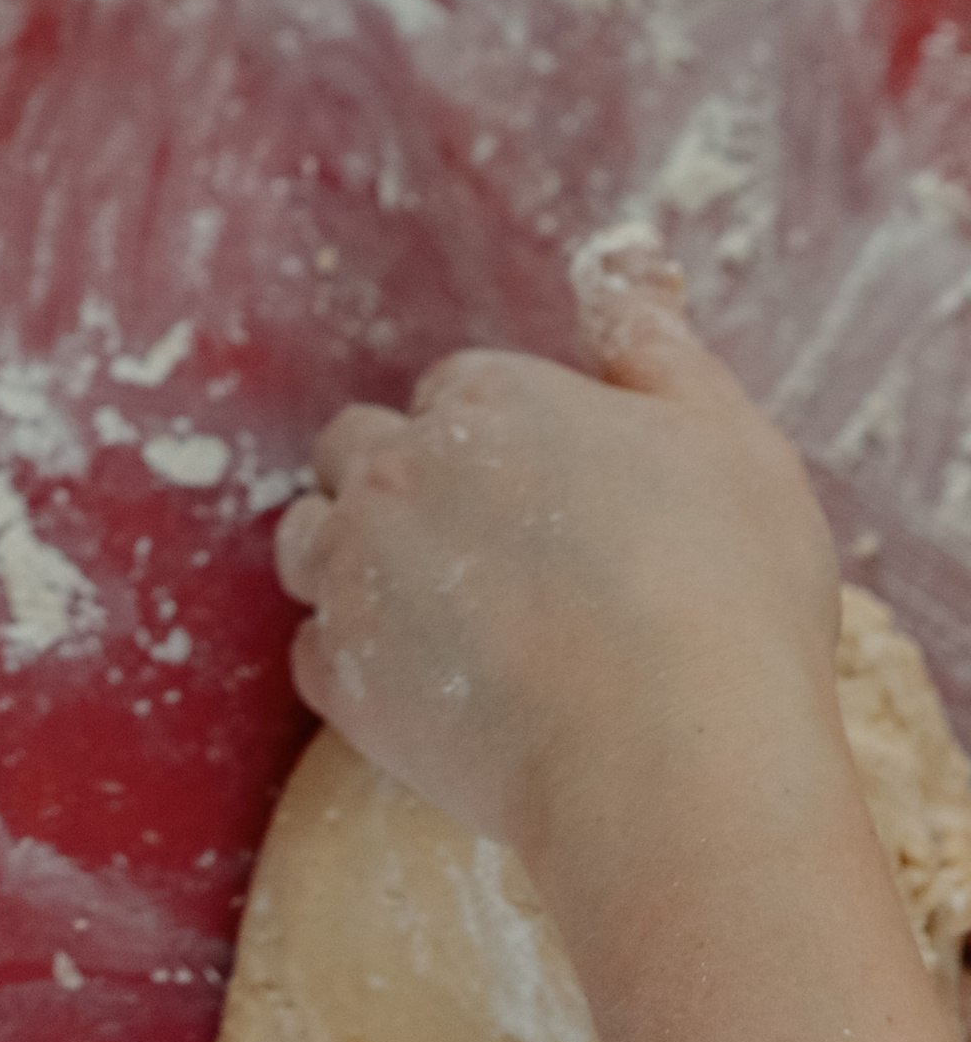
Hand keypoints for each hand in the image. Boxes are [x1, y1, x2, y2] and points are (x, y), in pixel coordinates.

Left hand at [272, 271, 842, 884]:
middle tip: (483, 558)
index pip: (455, 392)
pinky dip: (358, 667)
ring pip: (310, 541)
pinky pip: (315, 653)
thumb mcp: (729, 440)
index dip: (499, 443)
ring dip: (353, 564)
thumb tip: (623, 276)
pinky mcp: (344, 678)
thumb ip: (659, 351)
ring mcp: (358, 574)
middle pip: (355, 451)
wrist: (676, 765)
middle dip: (398, 486)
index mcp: (489, 403)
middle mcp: (399, 471)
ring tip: (438, 619)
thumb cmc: (724, 599)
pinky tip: (430, 694)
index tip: (547, 499)